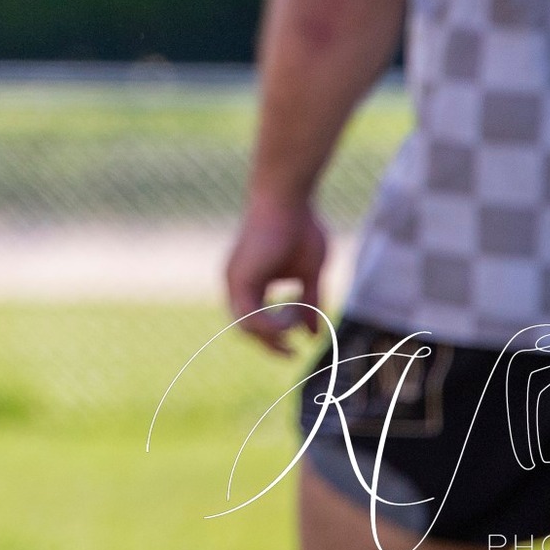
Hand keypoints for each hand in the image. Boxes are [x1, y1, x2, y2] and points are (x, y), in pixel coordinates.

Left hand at [224, 192, 328, 354]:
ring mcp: (235, 280)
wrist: (289, 197)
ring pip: (245, 326)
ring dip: (273, 334)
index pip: (255, 321)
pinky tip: (291, 320)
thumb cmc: (300, 227)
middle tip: (292, 352)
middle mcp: (237, 282)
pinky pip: (248, 316)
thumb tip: (314, 335)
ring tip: (295, 326)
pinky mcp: (240, 277)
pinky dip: (270, 325)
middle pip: (247, 328)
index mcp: (250, 281)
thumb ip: (309, 303)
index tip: (298, 344)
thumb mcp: (310, 273)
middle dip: (270, 344)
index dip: (275, 336)